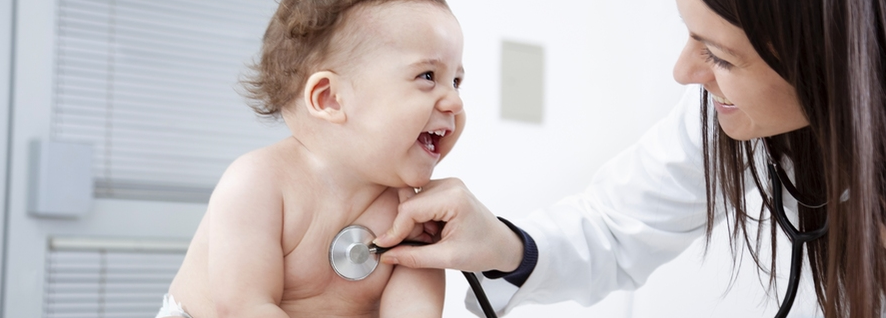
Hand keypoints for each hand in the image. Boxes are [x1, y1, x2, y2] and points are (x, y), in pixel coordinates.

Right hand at [373, 178, 523, 272]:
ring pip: (412, 203)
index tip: (382, 246)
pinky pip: (420, 202)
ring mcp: (448, 184)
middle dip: (408, 229)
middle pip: (409, 204)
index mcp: (454, 198)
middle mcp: (450, 185)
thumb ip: (414, 257)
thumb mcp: (448, 259)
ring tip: (433, 240)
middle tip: (423, 246)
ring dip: (415, 225)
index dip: (395, 230)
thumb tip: (386, 255)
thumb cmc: (483, 250)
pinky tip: (434, 232)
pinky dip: (421, 220)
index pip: (410, 210)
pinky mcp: (445, 189)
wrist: (502, 245)